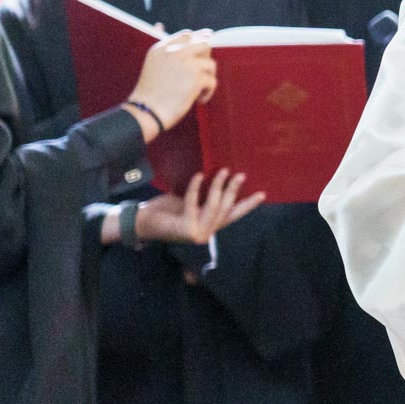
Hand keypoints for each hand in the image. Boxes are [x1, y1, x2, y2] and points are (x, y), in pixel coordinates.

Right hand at [126, 30, 216, 140]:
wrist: (146, 111)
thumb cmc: (151, 94)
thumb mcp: (155, 66)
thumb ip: (169, 54)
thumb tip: (173, 32)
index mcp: (161, 48)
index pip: (187, 35)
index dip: (200, 40)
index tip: (205, 50)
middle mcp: (174, 52)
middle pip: (204, 44)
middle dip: (206, 59)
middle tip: (200, 75)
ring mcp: (186, 63)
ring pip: (211, 64)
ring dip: (207, 79)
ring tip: (196, 91)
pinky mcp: (196, 77)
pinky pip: (212, 81)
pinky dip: (207, 93)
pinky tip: (197, 100)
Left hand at [136, 169, 264, 244]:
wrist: (141, 222)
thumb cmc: (164, 211)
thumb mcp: (188, 203)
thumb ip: (203, 199)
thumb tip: (219, 177)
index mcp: (209, 226)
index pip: (233, 215)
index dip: (248, 205)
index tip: (262, 194)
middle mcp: (206, 232)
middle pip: (226, 208)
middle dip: (234, 190)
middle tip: (240, 174)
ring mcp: (198, 232)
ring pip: (214, 206)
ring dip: (219, 187)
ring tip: (223, 171)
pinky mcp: (187, 228)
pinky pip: (194, 203)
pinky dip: (196, 188)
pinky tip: (199, 175)